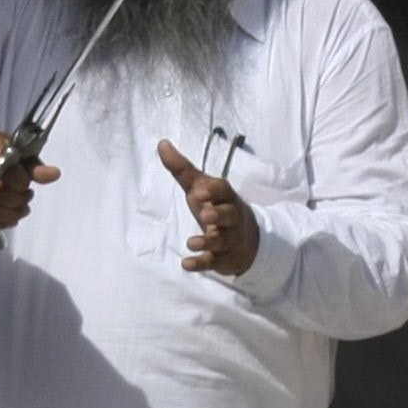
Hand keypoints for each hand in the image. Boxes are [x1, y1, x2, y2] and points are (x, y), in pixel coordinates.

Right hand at [0, 129, 58, 230]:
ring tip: (18, 210)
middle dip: (17, 202)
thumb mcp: (12, 150)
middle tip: (25, 200)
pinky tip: (5, 217)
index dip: (22, 185)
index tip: (27, 186)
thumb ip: (33, 165)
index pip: (9, 174)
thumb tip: (54, 174)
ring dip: (9, 216)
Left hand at [160, 138, 259, 276]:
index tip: (199, 191)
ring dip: (208, 242)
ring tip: (191, 242)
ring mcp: (229, 239)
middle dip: (218, 215)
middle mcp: (231, 218)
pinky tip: (186, 265)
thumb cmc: (217, 206)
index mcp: (226, 197)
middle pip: (229, 215)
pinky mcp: (222, 258)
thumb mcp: (201, 187)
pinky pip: (213, 262)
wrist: (246, 240)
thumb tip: (161, 143)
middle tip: (205, 215)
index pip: (224, 191)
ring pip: (222, 241)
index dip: (213, 191)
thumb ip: (181, 168)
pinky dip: (201, 264)